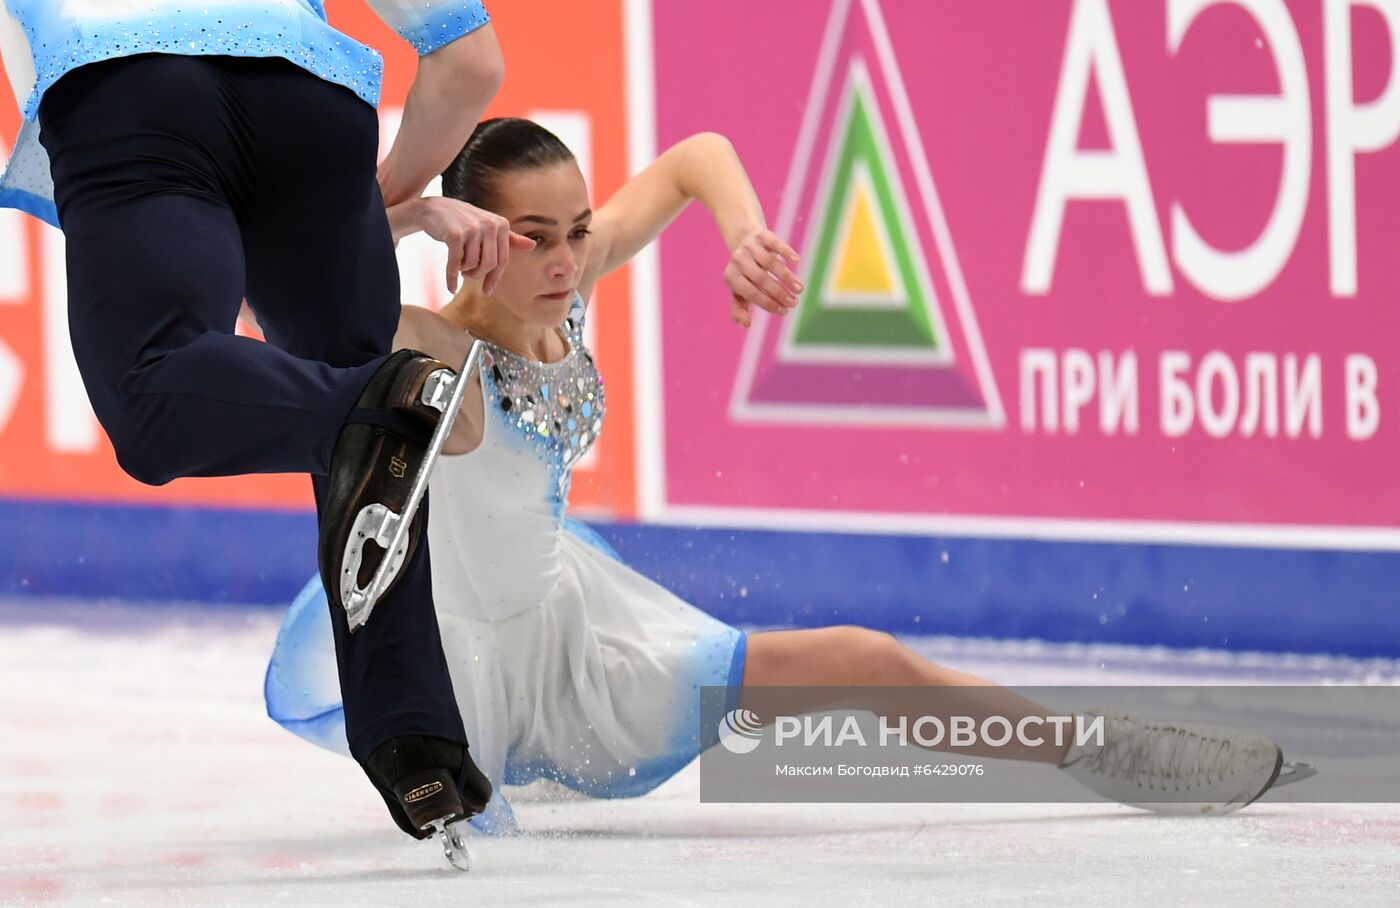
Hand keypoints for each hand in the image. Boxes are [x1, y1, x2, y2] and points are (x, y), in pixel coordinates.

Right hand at [411, 197, 535, 294]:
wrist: (433, 209)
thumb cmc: (463, 221)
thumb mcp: (488, 227)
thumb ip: (509, 238)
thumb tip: (533, 245)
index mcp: (501, 224)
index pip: (502, 260)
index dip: (494, 278)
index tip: (487, 292)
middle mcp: (489, 224)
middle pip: (488, 265)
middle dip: (477, 275)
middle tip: (467, 274)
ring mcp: (472, 229)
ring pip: (471, 265)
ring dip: (463, 271)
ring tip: (458, 264)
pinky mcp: (454, 235)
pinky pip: (455, 264)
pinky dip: (451, 278)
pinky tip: (451, 287)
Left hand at [722, 227, 801, 328]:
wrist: (743, 240)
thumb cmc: (744, 273)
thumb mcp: (739, 291)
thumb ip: (740, 309)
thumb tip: (746, 325)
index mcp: (731, 277)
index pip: (751, 293)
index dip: (768, 303)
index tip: (784, 311)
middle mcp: (738, 260)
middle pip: (761, 279)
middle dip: (779, 293)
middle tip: (794, 302)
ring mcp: (749, 246)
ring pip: (770, 263)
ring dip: (787, 277)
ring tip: (800, 289)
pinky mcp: (761, 235)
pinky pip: (775, 244)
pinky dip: (786, 252)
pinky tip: (797, 262)